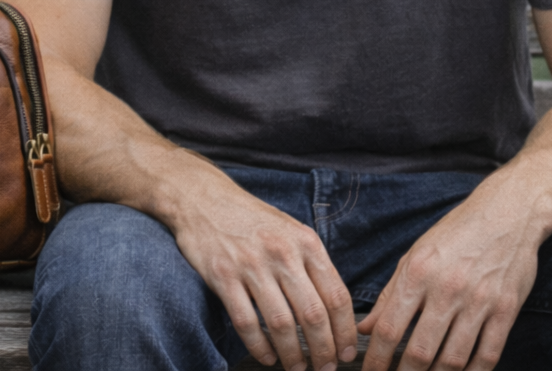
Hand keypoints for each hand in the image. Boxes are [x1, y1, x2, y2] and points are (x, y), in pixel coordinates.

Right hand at [170, 179, 359, 370]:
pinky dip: (259, 347)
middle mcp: (281, 253)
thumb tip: (334, 310)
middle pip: (313, 316)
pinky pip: (246, 323)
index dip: (346, 333)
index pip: (337, 296)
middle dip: (324, 352)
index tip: (347, 353)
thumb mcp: (290, 230)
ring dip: (293, 356)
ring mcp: (251, 264)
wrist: (204, 198)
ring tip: (297, 368)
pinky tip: (267, 356)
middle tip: (325, 369)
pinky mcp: (223, 276)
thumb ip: (311, 263)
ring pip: (281, 324)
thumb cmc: (252, 219)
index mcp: (305, 242)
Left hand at [357, 189, 540, 370]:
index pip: (391, 327)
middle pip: (421, 351)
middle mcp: (446, 288)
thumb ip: (389, 294)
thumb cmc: (453, 235)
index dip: (377, 359)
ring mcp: (478, 301)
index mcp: (418, 272)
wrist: (505, 215)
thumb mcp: (414, 255)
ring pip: (453, 359)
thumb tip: (366, 328)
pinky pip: (488, 355)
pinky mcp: (505, 310)